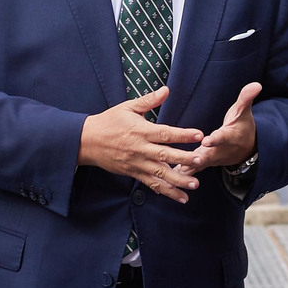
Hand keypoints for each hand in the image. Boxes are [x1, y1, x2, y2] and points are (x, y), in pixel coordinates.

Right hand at [77, 87, 204, 203]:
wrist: (86, 141)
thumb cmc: (109, 122)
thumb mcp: (128, 107)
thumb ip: (149, 100)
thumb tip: (167, 90)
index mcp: (141, 131)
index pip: (165, 133)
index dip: (182, 134)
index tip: (199, 135)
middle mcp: (140, 149)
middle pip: (164, 155)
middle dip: (183, 159)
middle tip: (200, 160)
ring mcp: (137, 163)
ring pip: (160, 173)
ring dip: (178, 180)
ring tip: (195, 184)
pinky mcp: (134, 173)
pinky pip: (152, 184)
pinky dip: (166, 191)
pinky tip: (180, 197)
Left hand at [183, 82, 260, 172]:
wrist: (246, 149)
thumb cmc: (242, 127)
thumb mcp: (244, 112)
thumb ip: (246, 98)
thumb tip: (256, 84)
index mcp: (229, 136)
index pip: (222, 137)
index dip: (215, 139)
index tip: (207, 140)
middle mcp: (220, 150)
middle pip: (209, 155)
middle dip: (200, 158)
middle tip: (190, 160)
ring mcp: (212, 159)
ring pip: (200, 164)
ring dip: (189, 168)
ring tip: (177, 172)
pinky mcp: (204, 164)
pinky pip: (194, 170)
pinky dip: (184, 174)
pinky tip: (171, 179)